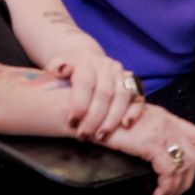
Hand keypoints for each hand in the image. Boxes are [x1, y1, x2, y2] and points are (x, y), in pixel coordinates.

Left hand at [41, 27, 145, 142]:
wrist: (84, 59)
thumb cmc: (67, 70)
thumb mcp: (56, 65)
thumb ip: (56, 68)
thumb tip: (63, 70)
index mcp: (87, 62)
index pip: (85, 83)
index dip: (79, 104)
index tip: (72, 123)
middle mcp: (107, 66)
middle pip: (104, 93)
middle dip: (94, 118)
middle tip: (83, 135)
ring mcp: (121, 73)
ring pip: (123, 96)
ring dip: (112, 119)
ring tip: (101, 136)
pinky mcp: (133, 82)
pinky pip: (138, 96)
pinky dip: (135, 111)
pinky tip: (126, 124)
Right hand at [102, 103, 194, 194]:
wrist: (90, 114)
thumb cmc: (105, 123)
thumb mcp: (134, 125)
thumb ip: (149, 135)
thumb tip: (154, 159)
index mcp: (166, 118)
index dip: (192, 160)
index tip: (180, 178)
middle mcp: (168, 122)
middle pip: (194, 155)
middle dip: (186, 180)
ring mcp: (162, 131)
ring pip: (184, 165)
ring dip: (176, 188)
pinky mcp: (151, 142)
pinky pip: (169, 170)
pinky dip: (166, 187)